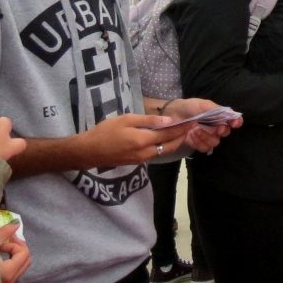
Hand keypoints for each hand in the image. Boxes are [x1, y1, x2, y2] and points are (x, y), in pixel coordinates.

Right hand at [0, 222, 30, 282]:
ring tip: (2, 247)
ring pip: (21, 266)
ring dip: (15, 255)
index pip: (23, 254)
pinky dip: (11, 261)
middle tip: (8, 239)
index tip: (2, 243)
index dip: (15, 244)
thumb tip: (17, 223)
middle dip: (19, 247)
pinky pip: (14, 271)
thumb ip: (4, 234)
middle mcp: (9, 281)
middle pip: (26, 260)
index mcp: (7, 273)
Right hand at [80, 113, 195, 167]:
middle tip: (193, 127)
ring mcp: (143, 159)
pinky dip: (165, 146)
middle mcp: (146, 152)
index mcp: (143, 140)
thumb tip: (168, 120)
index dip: (182, 127)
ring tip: (183, 132)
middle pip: (170, 145)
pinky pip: (157, 154)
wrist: (90, 151)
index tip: (193, 121)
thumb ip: (148, 121)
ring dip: (175, 142)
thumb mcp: (126, 120)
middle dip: (183, 136)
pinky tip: (168, 139)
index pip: (168, 133)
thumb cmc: (105, 131)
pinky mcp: (139, 162)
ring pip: (165, 151)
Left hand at [163, 98, 242, 153]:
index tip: (234, 123)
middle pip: (225, 133)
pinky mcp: (199, 144)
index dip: (236, 122)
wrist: (173, 113)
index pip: (235, 121)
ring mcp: (208, 137)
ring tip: (194, 130)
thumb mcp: (203, 105)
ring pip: (214, 142)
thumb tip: (233, 114)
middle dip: (218, 131)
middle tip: (213, 128)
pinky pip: (204, 148)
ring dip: (205, 136)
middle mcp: (217, 127)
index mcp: (220, 117)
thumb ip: (218, 110)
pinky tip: (190, 136)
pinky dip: (197, 142)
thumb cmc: (190, 107)